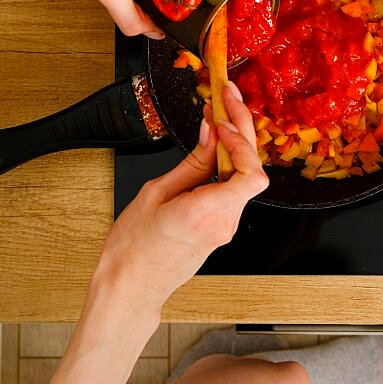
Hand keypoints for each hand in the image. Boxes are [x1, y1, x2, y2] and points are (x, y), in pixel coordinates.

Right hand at [91, 81, 267, 312]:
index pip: (251, 174)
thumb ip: (192, 162)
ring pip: (245, 176)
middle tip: (226, 98)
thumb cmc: (133, 247)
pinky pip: (234, 188)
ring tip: (218, 115)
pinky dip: (227, 163)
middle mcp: (224, 222)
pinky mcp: (222, 227)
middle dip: (242, 128)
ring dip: (235, 144)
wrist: (130, 286)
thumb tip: (211, 132)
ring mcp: (226, 227)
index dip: (242, 141)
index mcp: (206, 213)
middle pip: (252, 169)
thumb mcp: (156, 193)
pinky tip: (213, 146)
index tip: (222, 120)